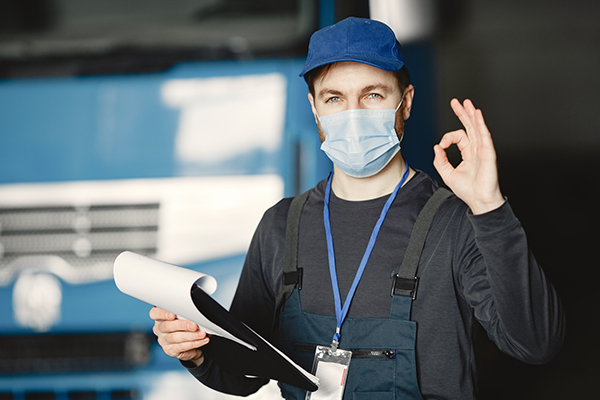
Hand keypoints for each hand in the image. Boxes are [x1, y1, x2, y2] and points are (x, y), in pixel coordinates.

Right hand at [150, 306, 209, 366]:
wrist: (189, 342)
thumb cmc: (186, 323)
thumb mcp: (185, 316)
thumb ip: (186, 313)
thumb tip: (198, 313)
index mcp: (160, 317)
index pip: (155, 314)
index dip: (162, 314)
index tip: (173, 315)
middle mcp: (159, 328)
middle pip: (167, 326)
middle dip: (182, 325)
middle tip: (194, 325)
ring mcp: (163, 340)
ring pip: (175, 338)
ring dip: (191, 335)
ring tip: (202, 334)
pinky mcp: (170, 350)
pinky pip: (182, 347)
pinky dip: (194, 343)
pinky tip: (202, 340)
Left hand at [433, 98, 504, 214]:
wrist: (479, 200)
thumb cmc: (468, 190)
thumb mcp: (447, 174)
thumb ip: (440, 160)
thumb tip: (436, 147)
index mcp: (468, 152)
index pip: (458, 136)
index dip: (447, 137)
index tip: (442, 146)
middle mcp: (476, 149)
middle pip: (469, 126)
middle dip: (462, 113)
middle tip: (456, 102)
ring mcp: (483, 149)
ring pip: (477, 127)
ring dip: (472, 114)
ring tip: (467, 103)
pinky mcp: (488, 153)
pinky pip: (484, 135)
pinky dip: (481, 124)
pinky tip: (477, 115)